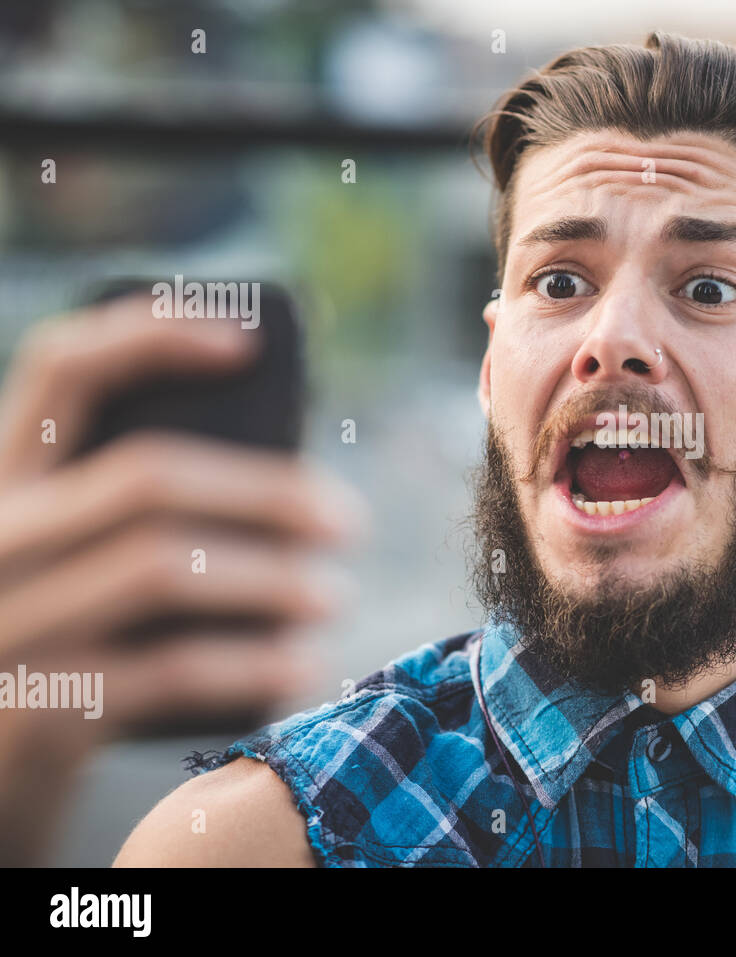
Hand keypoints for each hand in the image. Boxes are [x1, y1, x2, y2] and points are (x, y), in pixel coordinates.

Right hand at [0, 295, 366, 863]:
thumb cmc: (60, 655)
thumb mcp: (66, 567)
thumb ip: (130, 515)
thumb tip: (287, 482)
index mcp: (3, 486)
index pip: (61, 368)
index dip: (154, 335)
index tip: (249, 343)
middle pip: (147, 476)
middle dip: (268, 491)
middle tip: (349, 522)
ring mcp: (9, 624)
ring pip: (164, 565)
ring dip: (274, 577)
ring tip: (336, 596)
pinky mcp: (40, 710)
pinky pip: (173, 667)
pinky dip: (256, 664)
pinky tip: (305, 667)